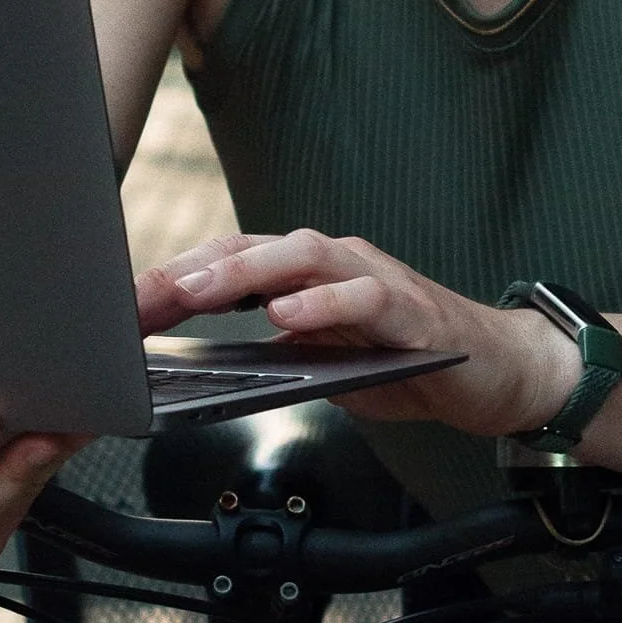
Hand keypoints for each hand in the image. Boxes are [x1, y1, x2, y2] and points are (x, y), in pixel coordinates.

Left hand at [138, 229, 576, 437]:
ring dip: (244, 273)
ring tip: (196, 294)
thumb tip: (210, 374)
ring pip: (301, 256)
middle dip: (191, 271)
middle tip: (141, 295)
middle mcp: (336, 262)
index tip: (125, 304)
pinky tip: (285, 316)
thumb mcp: (325, 366)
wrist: (496, 372)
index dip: (175, 279)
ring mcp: (374, 277)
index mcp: (307, 274)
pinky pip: (362, 296)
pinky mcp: (411, 308)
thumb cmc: (409, 361)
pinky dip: (320, 304)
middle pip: (251, 248)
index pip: (229, 262)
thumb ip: (275, 359)